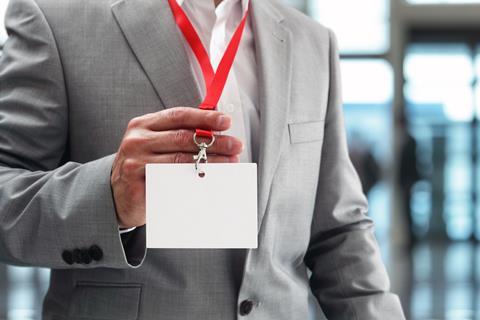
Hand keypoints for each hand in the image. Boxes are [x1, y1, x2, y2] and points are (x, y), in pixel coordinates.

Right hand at [111, 107, 242, 227]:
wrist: (117, 195)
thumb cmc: (143, 166)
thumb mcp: (155, 144)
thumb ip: (178, 134)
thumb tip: (215, 129)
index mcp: (144, 125)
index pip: (178, 115)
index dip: (204, 117)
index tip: (226, 121)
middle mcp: (137, 140)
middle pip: (183, 137)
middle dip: (214, 141)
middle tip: (235, 145)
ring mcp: (135, 162)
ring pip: (181, 160)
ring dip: (211, 161)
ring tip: (230, 162)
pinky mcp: (137, 184)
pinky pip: (172, 181)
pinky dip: (194, 179)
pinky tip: (211, 178)